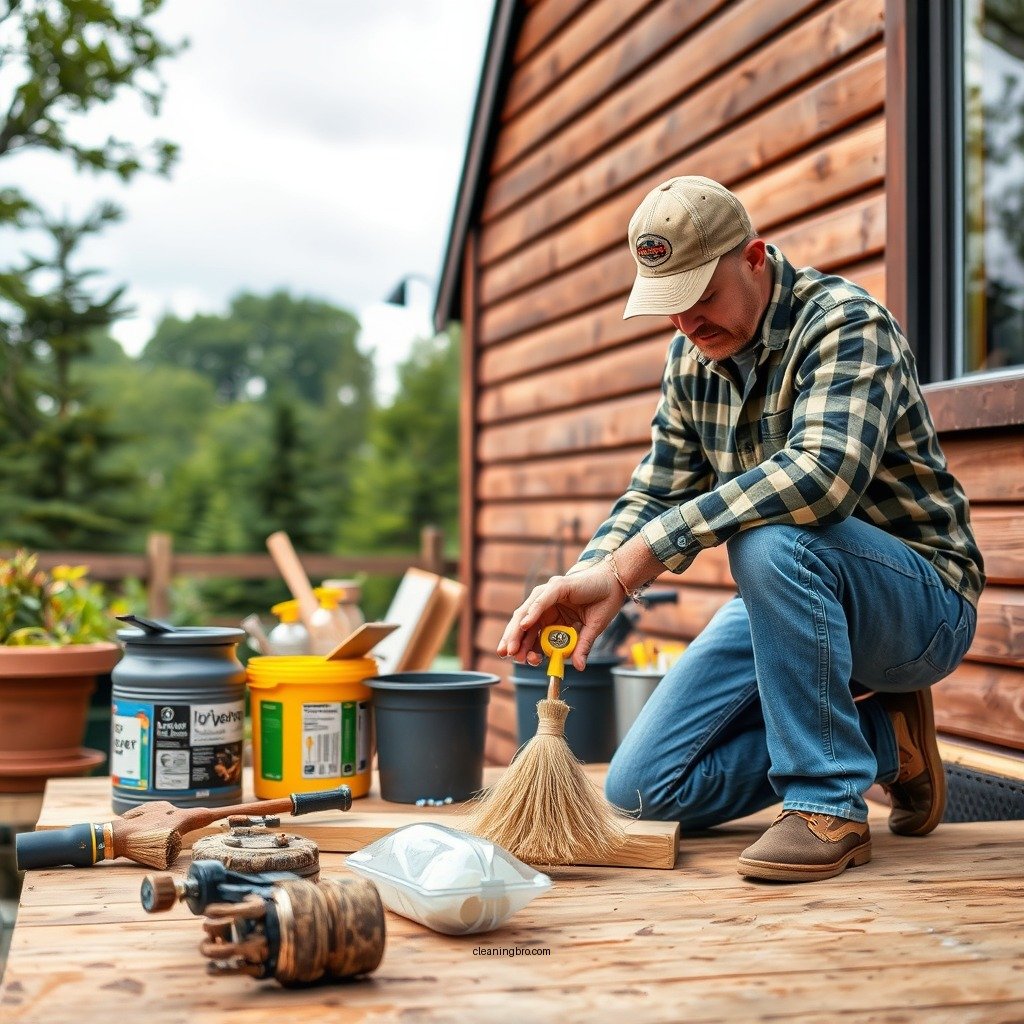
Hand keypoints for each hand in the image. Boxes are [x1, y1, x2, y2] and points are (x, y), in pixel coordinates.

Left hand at [496, 560, 622, 670]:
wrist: (616, 584)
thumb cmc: (602, 604)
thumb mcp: (590, 631)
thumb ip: (581, 646)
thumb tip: (579, 667)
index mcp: (552, 618)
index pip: (532, 634)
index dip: (523, 647)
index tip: (519, 661)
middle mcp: (546, 606)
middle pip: (524, 625)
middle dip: (514, 641)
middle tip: (508, 655)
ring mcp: (549, 595)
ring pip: (527, 613)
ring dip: (518, 630)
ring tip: (512, 647)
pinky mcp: (557, 586)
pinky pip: (542, 601)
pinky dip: (533, 612)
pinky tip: (525, 625)